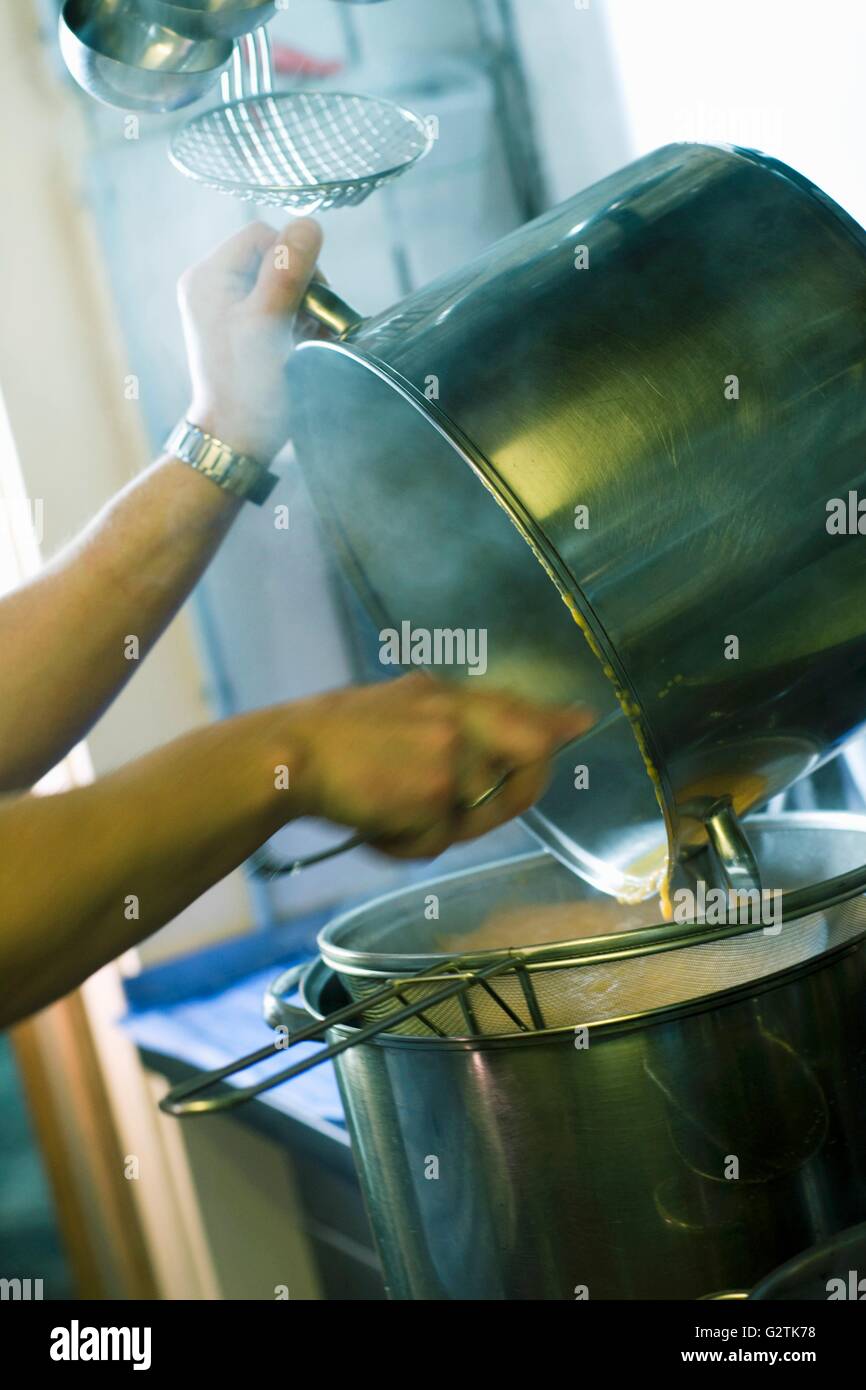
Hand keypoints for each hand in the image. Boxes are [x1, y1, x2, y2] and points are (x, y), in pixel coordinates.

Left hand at [177, 218, 326, 463]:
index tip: (309, 300)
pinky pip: (275, 306)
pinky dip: (296, 321)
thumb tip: (308, 225)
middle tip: (312, 322)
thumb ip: (287, 272)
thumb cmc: (248, 391)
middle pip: (272, 256)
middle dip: (301, 286)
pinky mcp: (239, 329)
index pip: (262, 235)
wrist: (236, 441)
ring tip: (309, 338)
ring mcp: (223, 308)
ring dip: (303, 306)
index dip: (295, 260)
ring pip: (278, 282)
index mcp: (207, 277)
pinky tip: (303, 344)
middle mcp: (210, 286)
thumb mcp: (268, 325)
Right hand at [286, 673, 593, 858]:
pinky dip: (403, 845)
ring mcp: (451, 753)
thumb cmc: (331, 740)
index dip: (553, 721)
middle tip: (457, 811)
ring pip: (473, 816)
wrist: (285, 754)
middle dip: (509, 798)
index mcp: (444, 695)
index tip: (581, 721)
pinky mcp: (435, 792)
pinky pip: (436, 842)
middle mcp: (458, 716)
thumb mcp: (394, 707)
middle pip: (528, 760)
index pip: (517, 706)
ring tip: (380, 807)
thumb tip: (477, 739)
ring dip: (430, 828)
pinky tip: (371, 820)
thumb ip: (445, 720)